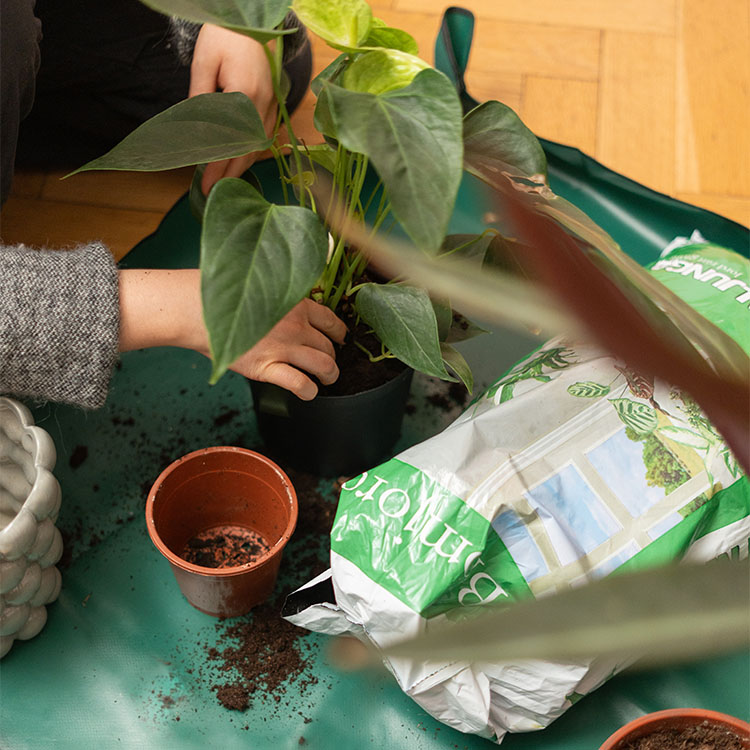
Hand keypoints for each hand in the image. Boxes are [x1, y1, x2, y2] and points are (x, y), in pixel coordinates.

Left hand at [189, 24, 277, 194]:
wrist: (250, 21)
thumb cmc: (225, 37)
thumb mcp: (204, 63)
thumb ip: (200, 98)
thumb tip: (194, 132)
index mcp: (245, 94)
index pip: (228, 142)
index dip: (217, 166)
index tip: (205, 184)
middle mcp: (263, 105)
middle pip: (246, 150)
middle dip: (229, 173)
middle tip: (213, 190)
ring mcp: (272, 106)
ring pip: (258, 146)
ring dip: (242, 165)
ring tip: (224, 180)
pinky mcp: (274, 104)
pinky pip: (264, 136)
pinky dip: (252, 151)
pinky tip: (240, 160)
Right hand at [229, 298, 347, 399]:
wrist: (195, 310)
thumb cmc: (222, 298)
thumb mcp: (263, 289)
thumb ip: (282, 303)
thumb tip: (295, 316)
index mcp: (295, 303)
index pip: (331, 320)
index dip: (339, 333)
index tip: (340, 339)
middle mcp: (295, 325)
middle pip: (329, 346)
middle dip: (333, 357)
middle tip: (327, 363)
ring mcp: (282, 347)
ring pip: (324, 365)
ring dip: (330, 376)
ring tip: (326, 380)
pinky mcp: (266, 367)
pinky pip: (300, 383)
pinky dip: (309, 391)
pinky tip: (308, 392)